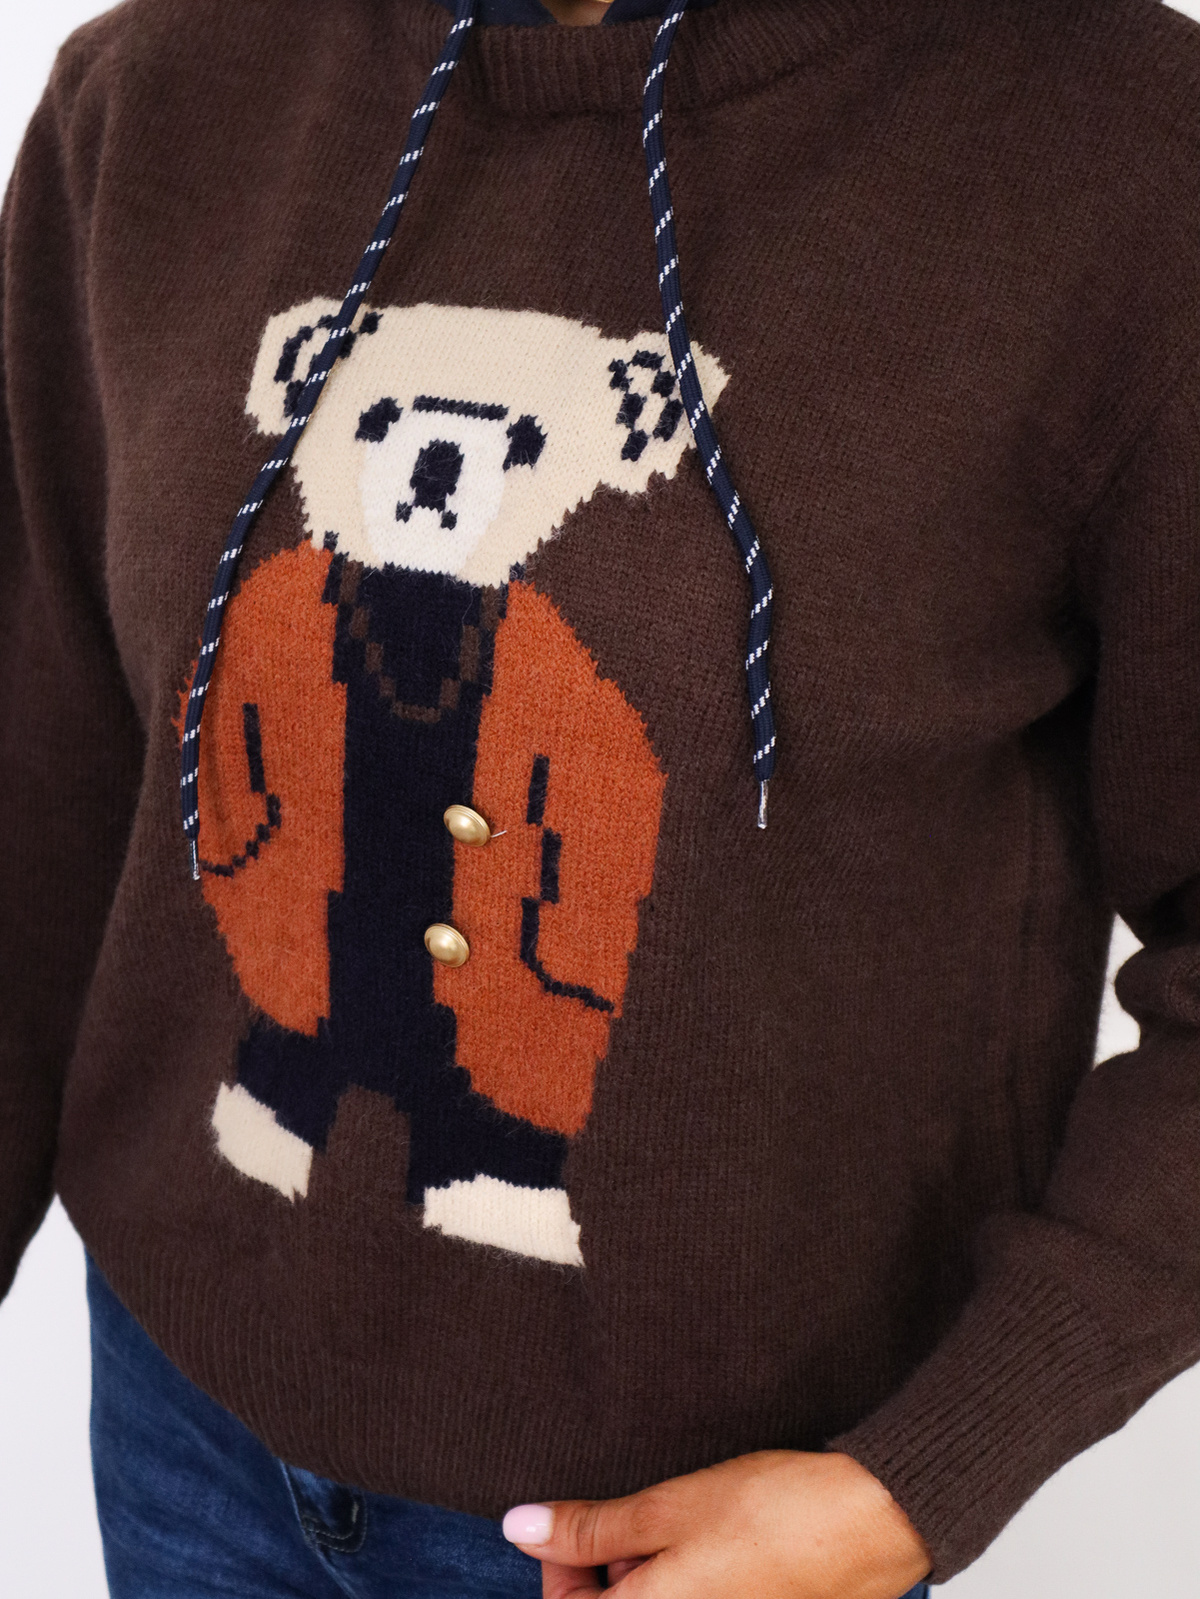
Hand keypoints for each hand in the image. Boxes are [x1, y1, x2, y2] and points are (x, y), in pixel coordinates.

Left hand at [502, 1450, 931, 1598]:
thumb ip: (590, 1528)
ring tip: (678, 1523)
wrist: (870, 1522)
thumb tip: (518, 1529)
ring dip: (649, 1573)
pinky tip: (712, 1538)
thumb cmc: (774, 1514)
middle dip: (609, 1570)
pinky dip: (687, 1578)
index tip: (575, 1525)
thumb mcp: (667, 1508)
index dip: (561, 1571)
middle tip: (635, 1519)